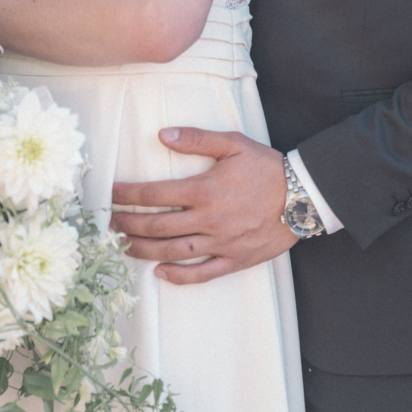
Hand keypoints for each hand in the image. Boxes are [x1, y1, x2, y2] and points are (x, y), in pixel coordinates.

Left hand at [110, 127, 292, 283]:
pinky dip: (179, 276)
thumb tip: (163, 135)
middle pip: (156, 226)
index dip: (126, 195)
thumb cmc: (267, 167)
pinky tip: (160, 273)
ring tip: (122, 246)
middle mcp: (209, 219)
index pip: (154, 194)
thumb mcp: (234, 143)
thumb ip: (197, 139)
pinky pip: (203, 273)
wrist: (304, 196)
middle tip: (107, 223)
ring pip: (173, 252)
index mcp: (205, 189)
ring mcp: (221, 242)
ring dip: (143, 250)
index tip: (109, 194)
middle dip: (126, 225)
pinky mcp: (235, 259)